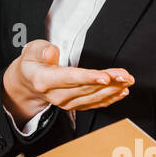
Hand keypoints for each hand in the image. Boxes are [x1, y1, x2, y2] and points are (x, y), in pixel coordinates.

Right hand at [2, 40, 133, 127]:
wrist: (28, 82)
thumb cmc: (33, 62)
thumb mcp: (31, 50)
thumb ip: (41, 50)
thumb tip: (52, 52)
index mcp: (44, 80)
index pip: (69, 78)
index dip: (88, 78)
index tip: (105, 77)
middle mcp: (55, 95)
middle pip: (86, 88)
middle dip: (109, 81)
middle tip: (126, 75)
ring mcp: (65, 103)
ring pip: (93, 97)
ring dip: (113, 89)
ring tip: (127, 80)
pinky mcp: (73, 106)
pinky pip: (94, 104)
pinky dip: (109, 98)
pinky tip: (121, 91)